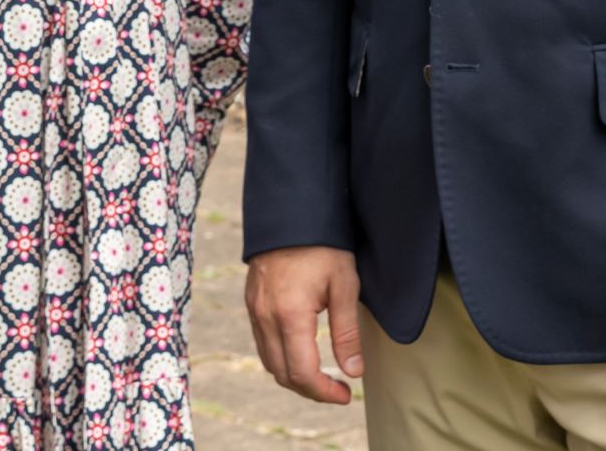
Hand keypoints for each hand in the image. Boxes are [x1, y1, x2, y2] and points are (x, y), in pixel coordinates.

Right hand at [245, 245, 362, 404]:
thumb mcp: (344, 285)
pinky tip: (302, 351)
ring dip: (294, 376)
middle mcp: (266, 317)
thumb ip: (347, 332)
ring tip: (322, 375)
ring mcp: (254, 310)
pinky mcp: (252, 302)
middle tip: (337, 389)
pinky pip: (262, 343)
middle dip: (310, 390)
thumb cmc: (323, 245)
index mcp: (290, 315)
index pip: (302, 373)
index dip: (324, 392)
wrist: (291, 210)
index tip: (346, 395)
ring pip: (269, 362)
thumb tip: (354, 372)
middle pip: (282, 374)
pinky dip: (281, 357)